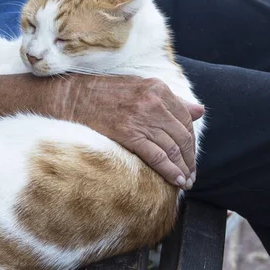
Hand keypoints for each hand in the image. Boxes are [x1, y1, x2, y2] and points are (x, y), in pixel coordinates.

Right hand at [58, 74, 203, 187]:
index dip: (191, 141)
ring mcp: (141, 118)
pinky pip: (157, 156)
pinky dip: (170, 171)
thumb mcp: (138, 88)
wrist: (69, 97)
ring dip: (183, 168)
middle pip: (183, 136)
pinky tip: (176, 181)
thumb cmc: (100, 93)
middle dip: (190, 158)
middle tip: (191, 174)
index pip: (186, 119)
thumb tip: (199, 110)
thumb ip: (170, 100)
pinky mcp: (128, 133)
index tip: (190, 156)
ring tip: (185, 181)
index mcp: (157, 88)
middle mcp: (153, 101)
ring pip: (172, 148)